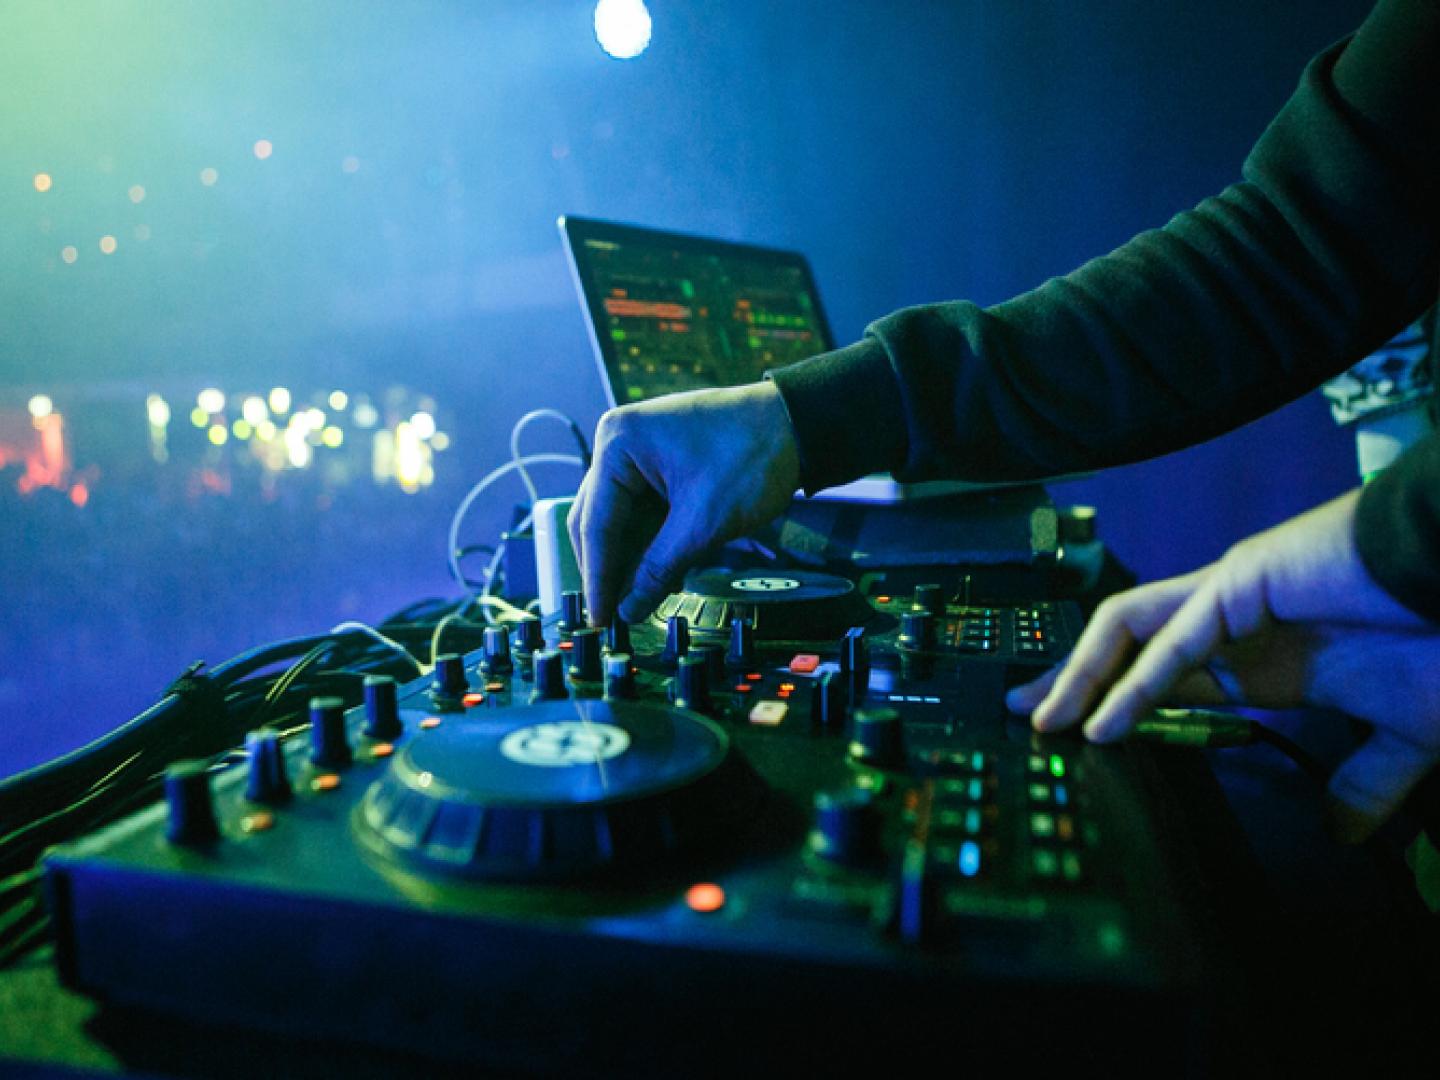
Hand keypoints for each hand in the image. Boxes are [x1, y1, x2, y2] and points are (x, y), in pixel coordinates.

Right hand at [569, 381, 800, 625]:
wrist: (799, 425)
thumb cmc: (752, 457)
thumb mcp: (703, 523)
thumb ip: (659, 569)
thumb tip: (629, 609)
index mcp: (619, 445)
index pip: (596, 524)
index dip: (598, 578)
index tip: (599, 618)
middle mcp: (619, 443)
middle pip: (599, 520)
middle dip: (609, 569)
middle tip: (612, 616)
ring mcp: (638, 452)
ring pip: (620, 520)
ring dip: (631, 560)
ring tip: (638, 602)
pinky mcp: (659, 464)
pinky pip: (643, 511)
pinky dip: (650, 543)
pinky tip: (659, 575)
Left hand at [1007, 489, 1439, 841]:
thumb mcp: (1401, 734)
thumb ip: (1363, 781)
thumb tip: (1342, 833)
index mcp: (1263, 655)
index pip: (1162, 674)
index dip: (1114, 702)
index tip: (1075, 738)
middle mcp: (1233, 619)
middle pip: (1125, 644)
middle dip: (1070, 678)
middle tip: (1027, 720)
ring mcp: (1233, 593)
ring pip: (1128, 626)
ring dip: (1081, 673)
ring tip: (1048, 723)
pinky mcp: (1245, 576)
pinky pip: (1176, 632)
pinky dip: (1136, 678)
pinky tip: (1106, 720)